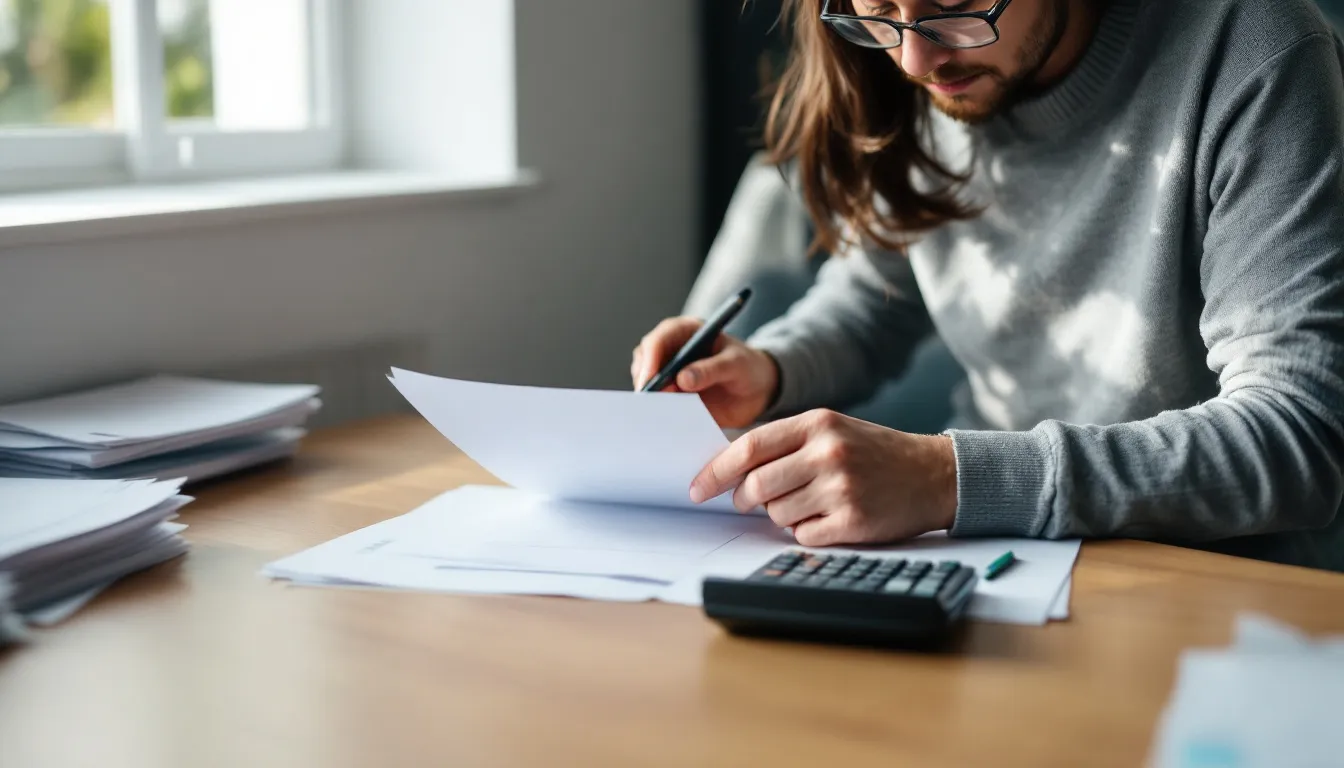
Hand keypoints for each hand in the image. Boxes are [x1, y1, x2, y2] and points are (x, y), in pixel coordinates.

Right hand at [631, 316, 779, 428]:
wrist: (757, 390)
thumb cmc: (748, 368)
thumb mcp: (736, 364)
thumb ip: (712, 369)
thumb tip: (682, 379)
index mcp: (685, 331)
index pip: (659, 339)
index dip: (650, 359)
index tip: (650, 380)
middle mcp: (671, 350)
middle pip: (644, 362)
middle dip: (645, 381)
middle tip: (652, 403)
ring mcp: (668, 373)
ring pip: (646, 383)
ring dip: (650, 398)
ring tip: (663, 413)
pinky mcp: (671, 395)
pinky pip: (657, 403)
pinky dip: (658, 411)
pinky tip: (667, 421)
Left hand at [688, 409, 957, 545]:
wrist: (933, 475)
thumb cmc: (874, 453)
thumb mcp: (832, 431)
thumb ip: (786, 444)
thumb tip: (731, 470)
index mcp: (818, 423)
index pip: (750, 447)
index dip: (717, 470)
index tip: (698, 487)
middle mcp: (828, 452)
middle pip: (756, 485)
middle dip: (744, 499)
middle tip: (750, 502)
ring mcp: (841, 487)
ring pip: (776, 514)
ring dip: (782, 515)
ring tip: (810, 503)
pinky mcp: (853, 520)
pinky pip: (803, 535)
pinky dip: (806, 532)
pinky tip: (828, 518)